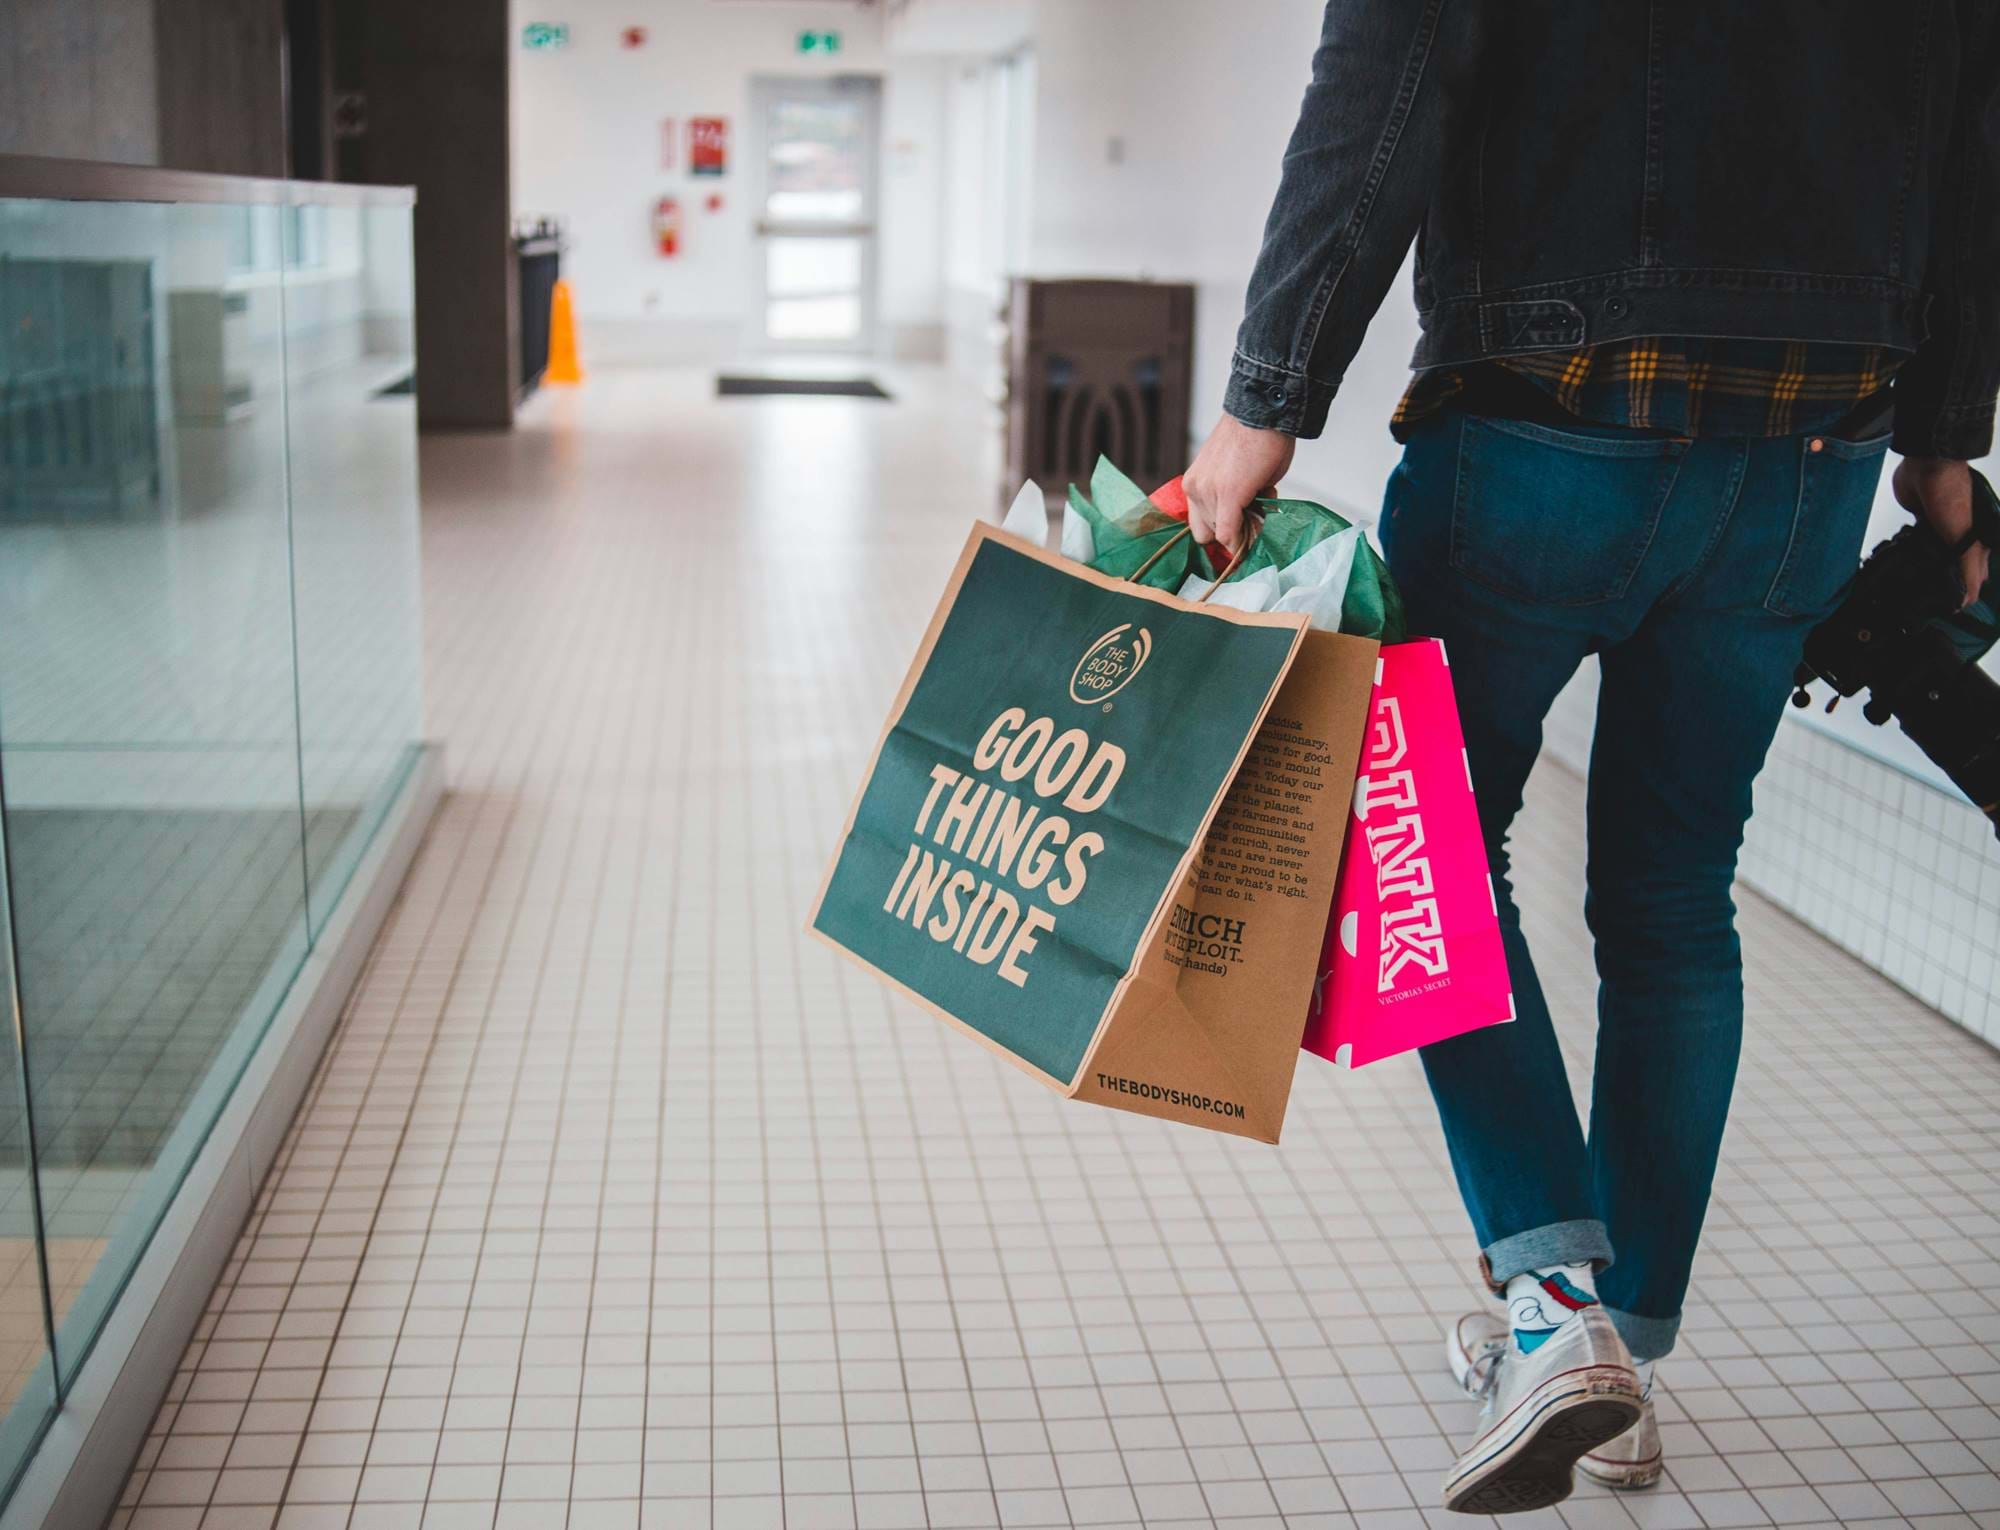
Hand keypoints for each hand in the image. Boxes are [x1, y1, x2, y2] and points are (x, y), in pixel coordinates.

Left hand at [1185, 415, 1296, 551]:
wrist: (1264, 413)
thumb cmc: (1256, 438)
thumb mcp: (1235, 474)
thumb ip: (1235, 500)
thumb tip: (1247, 520)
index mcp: (1194, 483)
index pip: (1201, 525)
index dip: (1224, 529)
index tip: (1244, 524)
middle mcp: (1194, 489)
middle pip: (1208, 533)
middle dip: (1233, 529)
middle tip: (1256, 511)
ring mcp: (1207, 492)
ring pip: (1222, 534)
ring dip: (1245, 527)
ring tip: (1262, 497)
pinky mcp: (1227, 495)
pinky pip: (1229, 535)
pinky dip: (1244, 539)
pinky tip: (1260, 522)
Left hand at [1893, 456, 1991, 608]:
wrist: (1928, 466)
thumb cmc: (1953, 495)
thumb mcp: (1965, 537)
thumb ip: (1968, 566)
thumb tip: (1969, 597)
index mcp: (1976, 540)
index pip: (1973, 575)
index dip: (1964, 593)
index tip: (1949, 611)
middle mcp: (1959, 536)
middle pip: (1951, 567)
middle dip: (1940, 584)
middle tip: (1924, 605)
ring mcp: (1939, 529)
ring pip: (1932, 556)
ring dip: (1922, 570)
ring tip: (1908, 591)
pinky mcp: (1920, 520)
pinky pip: (1914, 541)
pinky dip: (1908, 553)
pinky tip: (1899, 565)